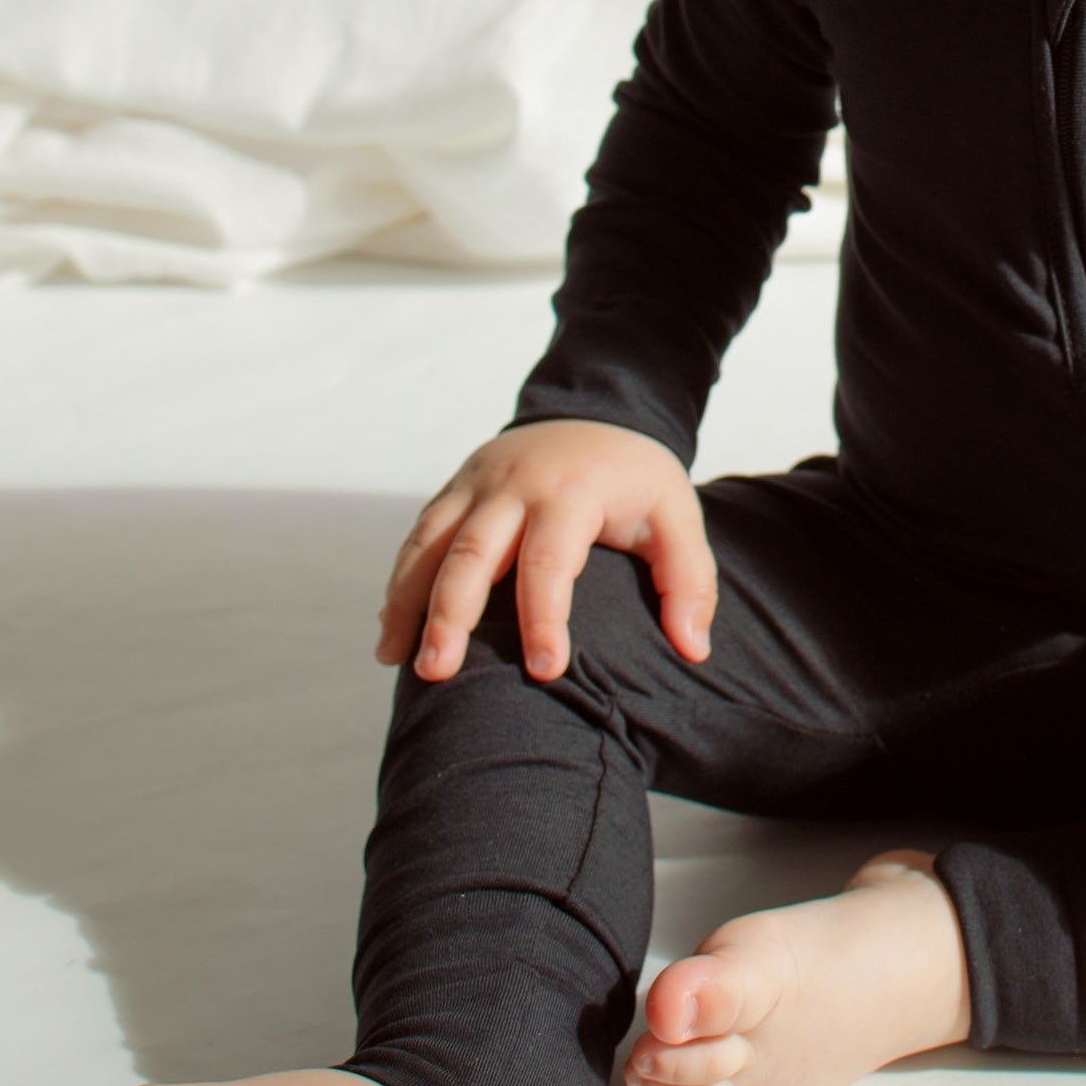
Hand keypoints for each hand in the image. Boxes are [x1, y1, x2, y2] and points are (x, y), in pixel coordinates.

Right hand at [378, 419, 715, 682]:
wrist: (596, 412)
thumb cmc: (636, 478)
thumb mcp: (677, 516)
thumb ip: (689, 580)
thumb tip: (694, 648)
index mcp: (572, 492)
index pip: (551, 560)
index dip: (545, 617)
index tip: (545, 671)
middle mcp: (514, 486)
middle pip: (473, 552)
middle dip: (451, 613)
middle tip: (437, 673)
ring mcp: (477, 485)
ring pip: (431, 543)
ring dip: (408, 602)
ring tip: (396, 660)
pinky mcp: (454, 489)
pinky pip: (419, 536)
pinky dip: (401, 582)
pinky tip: (391, 630)